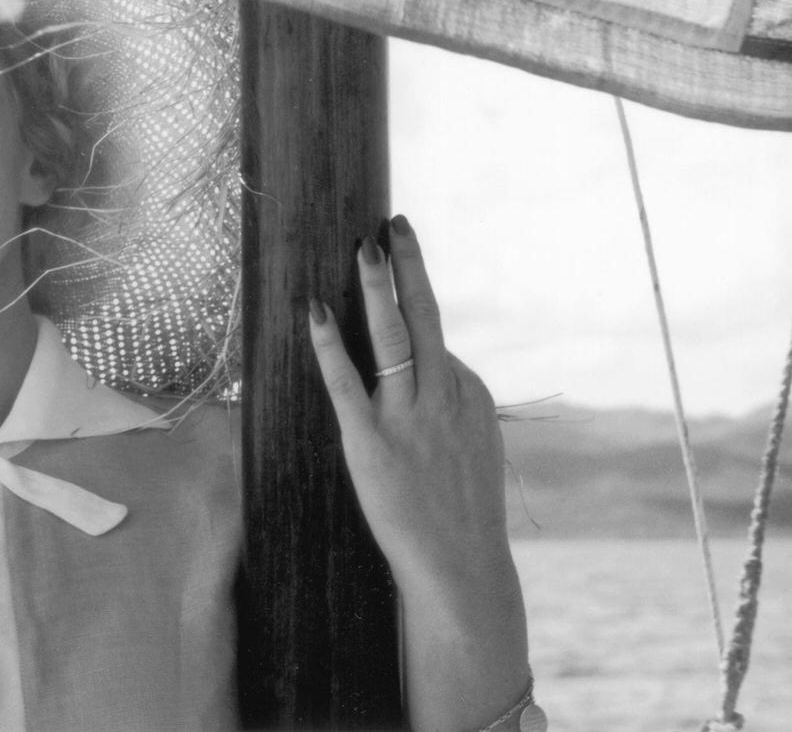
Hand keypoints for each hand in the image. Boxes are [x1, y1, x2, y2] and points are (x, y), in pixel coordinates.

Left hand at [308, 214, 529, 730]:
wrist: (460, 569)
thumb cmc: (460, 508)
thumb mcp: (474, 445)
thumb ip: (454, 402)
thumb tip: (435, 367)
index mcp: (468, 394)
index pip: (437, 341)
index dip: (412, 318)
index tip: (396, 276)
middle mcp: (444, 397)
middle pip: (427, 317)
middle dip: (410, 266)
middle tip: (394, 223)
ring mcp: (409, 419)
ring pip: (395, 337)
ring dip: (379, 287)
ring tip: (365, 244)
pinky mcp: (372, 444)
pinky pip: (348, 383)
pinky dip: (330, 345)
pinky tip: (316, 312)